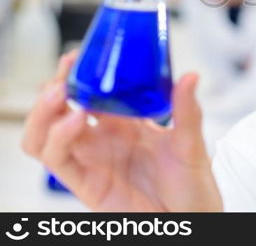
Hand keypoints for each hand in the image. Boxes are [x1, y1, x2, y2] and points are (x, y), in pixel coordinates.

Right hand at [22, 51, 222, 210]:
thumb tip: (190, 76)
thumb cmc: (192, 182)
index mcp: (124, 121)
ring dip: (44, 112)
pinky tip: (75, 121)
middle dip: (55, 87)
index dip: (78, 73)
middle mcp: (102, 138)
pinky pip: (57, 160)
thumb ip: (187, 110)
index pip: (90, 91)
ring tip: (60, 94)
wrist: (193, 219)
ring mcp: (91, 160)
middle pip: (59, 109)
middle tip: (65, 72)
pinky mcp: (85, 184)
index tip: (78, 55)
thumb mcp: (191, 141)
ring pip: (45, 134)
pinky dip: (57, 138)